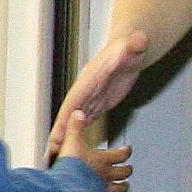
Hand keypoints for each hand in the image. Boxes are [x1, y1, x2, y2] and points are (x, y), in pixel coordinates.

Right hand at [46, 31, 148, 155]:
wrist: (132, 49)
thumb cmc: (131, 47)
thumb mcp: (134, 46)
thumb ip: (135, 44)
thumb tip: (140, 37)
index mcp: (91, 79)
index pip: (75, 100)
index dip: (66, 116)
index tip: (58, 131)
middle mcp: (87, 89)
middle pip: (70, 113)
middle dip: (60, 131)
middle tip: (50, 150)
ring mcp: (91, 97)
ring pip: (75, 119)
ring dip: (65, 135)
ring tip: (55, 154)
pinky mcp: (98, 103)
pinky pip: (84, 120)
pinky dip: (77, 132)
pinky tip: (72, 145)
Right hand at [57, 111, 132, 191]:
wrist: (67, 188)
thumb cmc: (71, 166)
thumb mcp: (71, 141)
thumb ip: (75, 127)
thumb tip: (78, 113)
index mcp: (102, 160)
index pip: (120, 154)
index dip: (125, 151)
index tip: (128, 150)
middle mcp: (106, 176)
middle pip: (122, 173)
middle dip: (126, 171)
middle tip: (129, 169)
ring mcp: (102, 191)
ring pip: (118, 190)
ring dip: (122, 188)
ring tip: (125, 187)